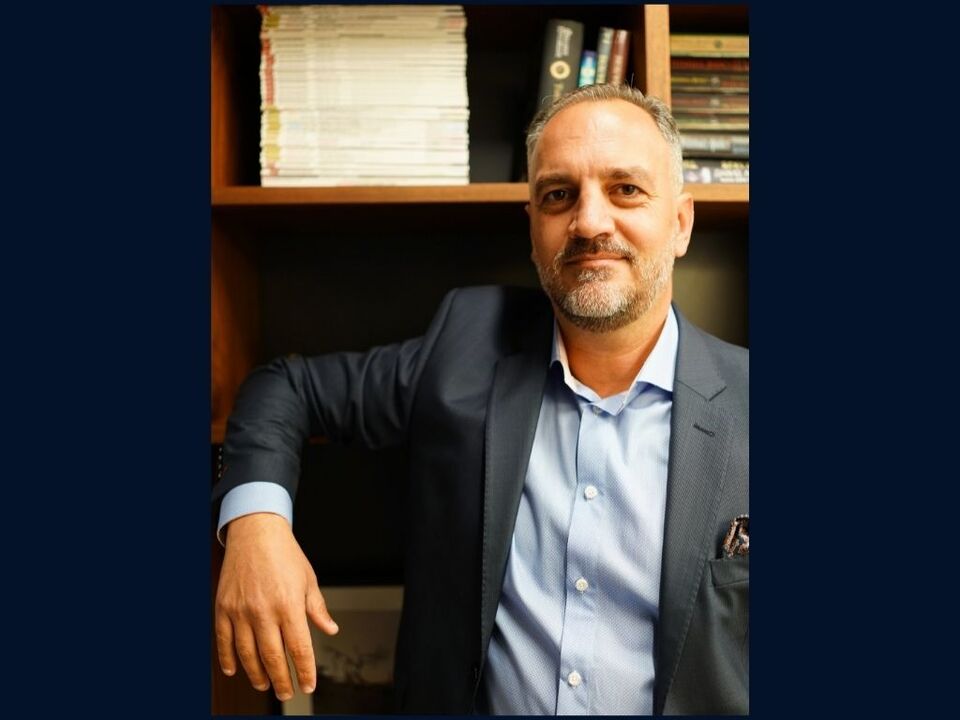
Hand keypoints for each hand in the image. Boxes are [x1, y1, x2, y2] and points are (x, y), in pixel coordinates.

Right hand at [215, 512, 338, 700]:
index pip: (299, 648)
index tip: (308, 685)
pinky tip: (234, 671)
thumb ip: (316, 608)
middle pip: (272, 657)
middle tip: (287, 693)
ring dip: (257, 674)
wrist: (256, 531)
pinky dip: (228, 659)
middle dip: (281, 680)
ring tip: (265, 685)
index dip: (304, 671)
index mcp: (289, 604)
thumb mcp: (308, 580)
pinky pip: (224, 640)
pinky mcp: (223, 607)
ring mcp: (240, 610)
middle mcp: (264, 610)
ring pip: (247, 654)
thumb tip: (330, 629)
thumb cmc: (285, 553)